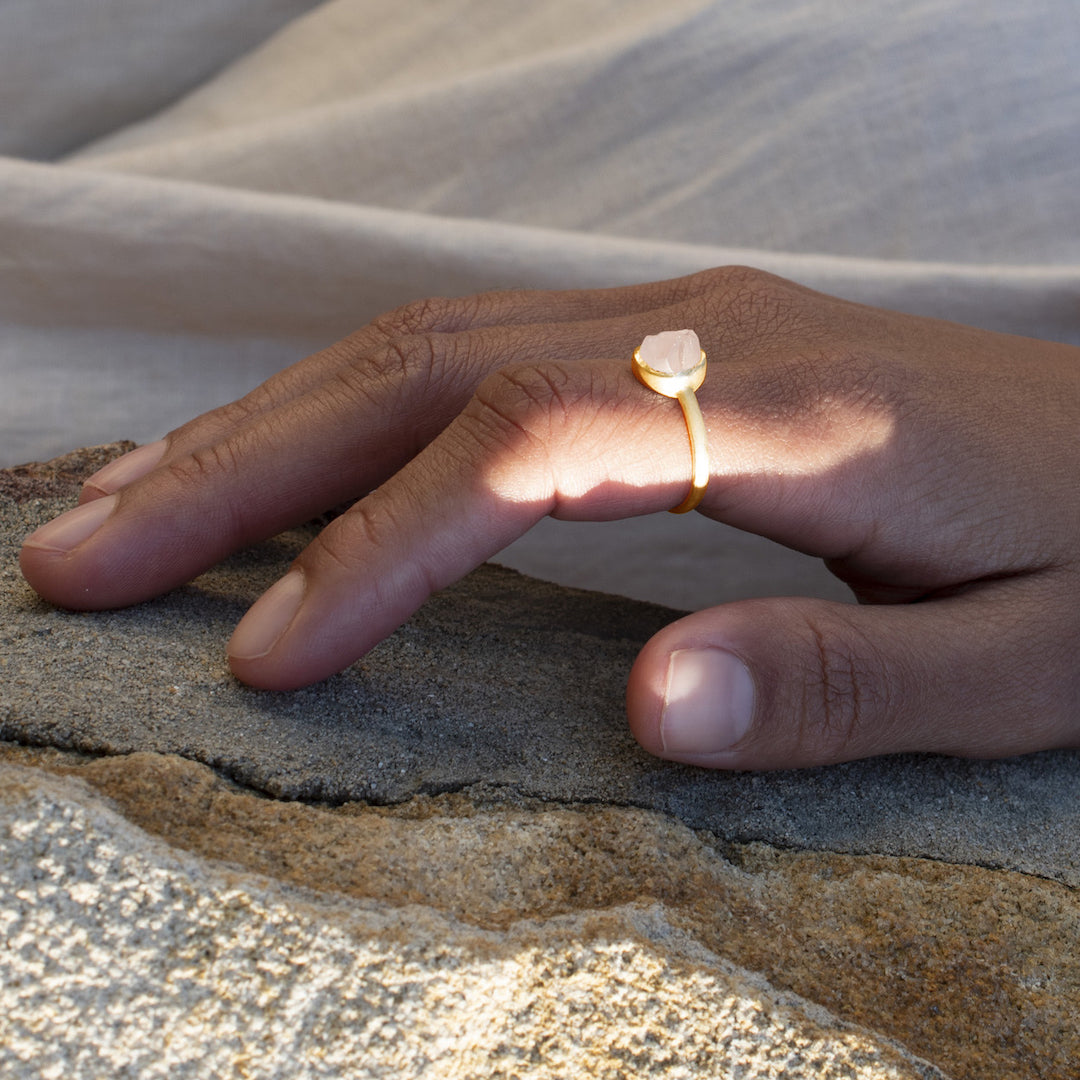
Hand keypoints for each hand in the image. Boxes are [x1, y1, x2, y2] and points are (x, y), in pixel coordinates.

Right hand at [20, 267, 1079, 768]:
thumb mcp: (1016, 664)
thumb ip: (836, 686)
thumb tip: (645, 708)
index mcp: (792, 410)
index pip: (526, 452)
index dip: (381, 548)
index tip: (268, 656)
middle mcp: (704, 331)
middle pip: (430, 369)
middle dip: (248, 465)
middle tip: (90, 550)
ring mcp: (675, 316)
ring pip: (426, 341)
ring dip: (271, 422)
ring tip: (138, 502)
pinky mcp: (664, 334)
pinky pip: (470, 349)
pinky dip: (351, 401)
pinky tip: (281, 447)